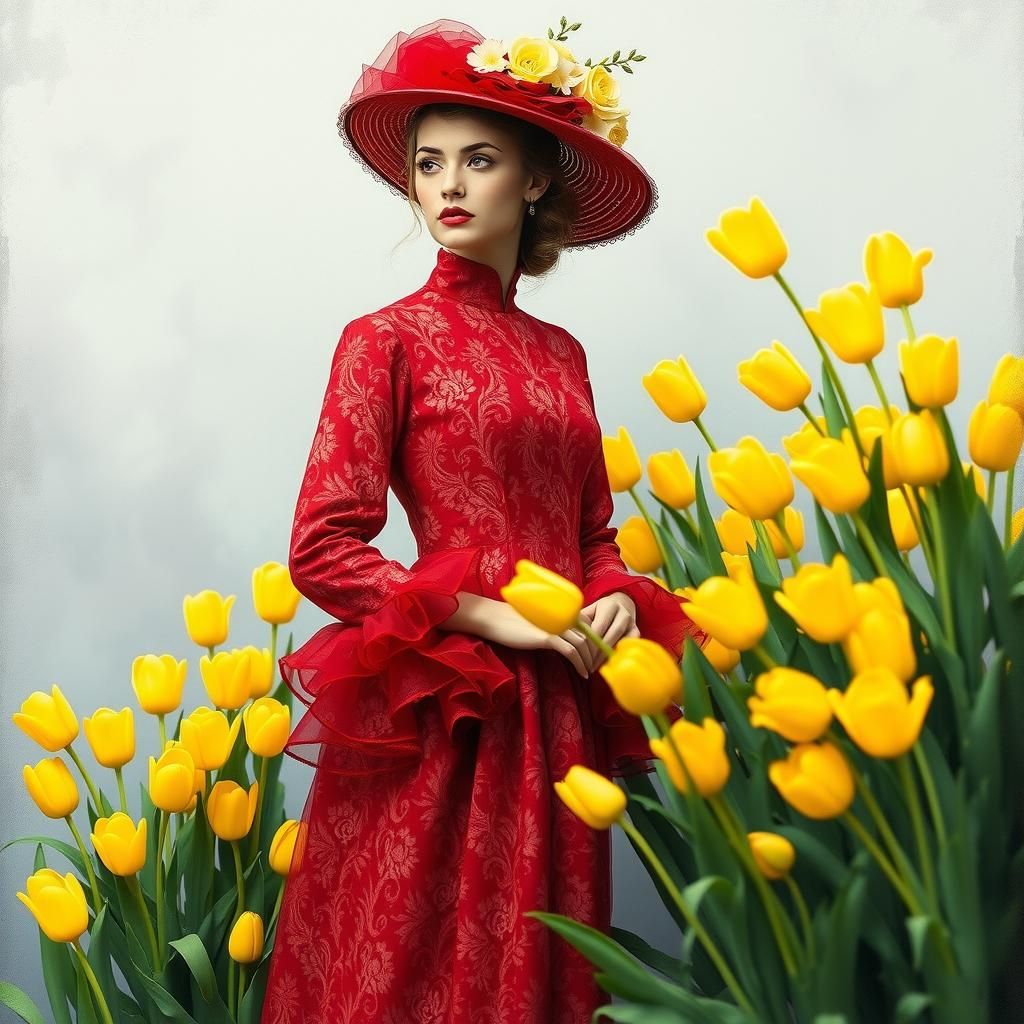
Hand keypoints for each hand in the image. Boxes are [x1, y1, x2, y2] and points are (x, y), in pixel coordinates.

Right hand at [479, 602, 600, 678]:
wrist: (494, 618)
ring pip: (583, 644)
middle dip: (595, 651)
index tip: (595, 654)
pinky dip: (579, 664)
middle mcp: (561, 615)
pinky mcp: (547, 637)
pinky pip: (570, 652)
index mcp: (560, 609)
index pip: (587, 623)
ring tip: (589, 672)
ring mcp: (555, 625)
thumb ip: (553, 625)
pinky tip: (582, 673)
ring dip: (589, 660)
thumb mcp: (538, 621)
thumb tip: (566, 638)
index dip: (594, 639)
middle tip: (597, 666)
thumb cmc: (512, 620)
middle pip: (589, 634)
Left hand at [578, 592, 638, 674]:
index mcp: (609, 605)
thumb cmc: (600, 611)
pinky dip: (620, 654)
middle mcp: (623, 613)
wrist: (622, 603)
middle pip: (612, 634)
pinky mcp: (637, 631)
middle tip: (589, 665)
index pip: (599, 626)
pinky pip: (630, 645)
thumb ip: (581, 620)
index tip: (582, 654)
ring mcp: (632, 622)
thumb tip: (567, 630)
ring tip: (597, 666)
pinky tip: (610, 663)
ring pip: (622, 641)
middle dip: (600, 651)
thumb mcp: (590, 611)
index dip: (591, 641)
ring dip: (609, 655)